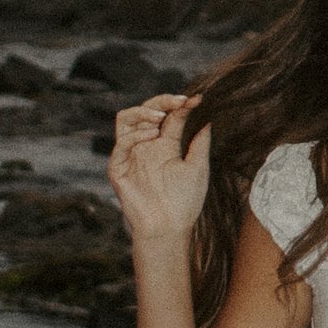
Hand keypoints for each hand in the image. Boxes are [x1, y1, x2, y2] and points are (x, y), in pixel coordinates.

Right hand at [107, 94, 210, 246]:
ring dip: (142, 112)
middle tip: (178, 101)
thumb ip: (200, 140)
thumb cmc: (185, 201)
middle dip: (161, 101)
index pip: (169, 115)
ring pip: (125, 120)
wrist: (170, 228)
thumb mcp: (198, 166)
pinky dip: (135, 135)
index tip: (198, 100)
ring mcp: (130, 155)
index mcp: (165, 144)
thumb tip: (209, 114)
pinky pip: (120, 144)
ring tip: (160, 115)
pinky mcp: (118, 169)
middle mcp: (146, 145)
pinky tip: (152, 136)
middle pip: (145, 111)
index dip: (181, 104)